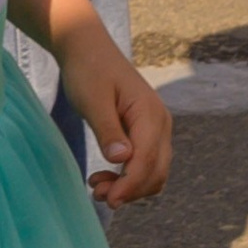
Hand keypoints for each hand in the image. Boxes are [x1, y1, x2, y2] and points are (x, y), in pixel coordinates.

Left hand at [61, 33, 171, 205]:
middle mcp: (160, 122)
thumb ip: (108, 130)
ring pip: (153, 170)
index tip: (108, 200)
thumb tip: (122, 160)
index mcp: (150, 114)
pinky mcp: (146, 130)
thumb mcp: (92, 100)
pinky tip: (105, 176)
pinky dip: (129, 176)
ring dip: (130, 186)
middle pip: (156, 171)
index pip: (147, 160)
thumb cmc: (87, 71)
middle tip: (97, 195)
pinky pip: (146, 162)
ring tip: (97, 187)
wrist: (87, 48)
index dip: (129, 186)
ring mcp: (156, 127)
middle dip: (130, 190)